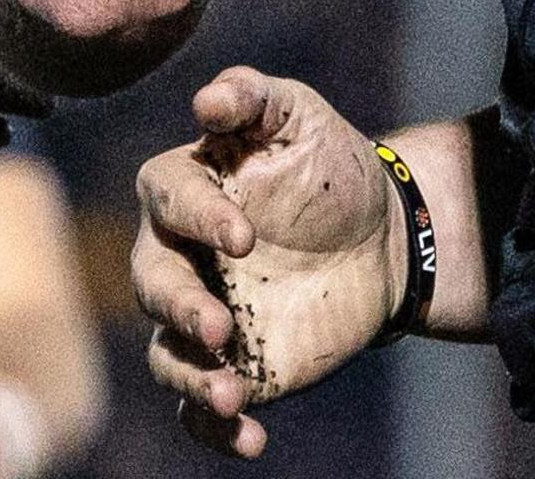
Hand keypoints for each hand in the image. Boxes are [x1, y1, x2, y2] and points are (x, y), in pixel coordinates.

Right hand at [130, 68, 406, 459]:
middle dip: (180, 309)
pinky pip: (202, 407)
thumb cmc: (328, 165)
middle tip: (220, 327)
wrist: (381, 234)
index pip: (168, 201)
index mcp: (184, 192)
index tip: (245, 235)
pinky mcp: (233, 364)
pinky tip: (253, 439)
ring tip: (236, 395)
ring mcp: (202, 317)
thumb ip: (251, 97)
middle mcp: (180, 258)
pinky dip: (217, 430)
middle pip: (154, 286)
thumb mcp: (299, 115)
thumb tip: (206, 102)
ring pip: (168, 356)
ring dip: (194, 378)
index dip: (199, 218)